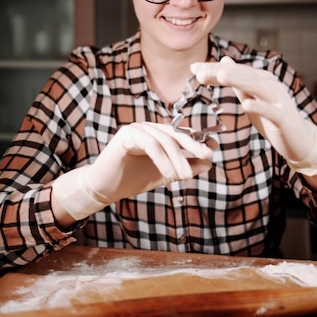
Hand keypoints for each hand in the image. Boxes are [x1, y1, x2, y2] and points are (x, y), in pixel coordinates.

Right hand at [52, 122, 213, 220]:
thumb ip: (184, 167)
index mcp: (158, 134)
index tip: (212, 150)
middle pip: (176, 134)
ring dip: (178, 159)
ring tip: (186, 176)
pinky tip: (170, 175)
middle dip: (193, 145)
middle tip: (207, 157)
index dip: (198, 139)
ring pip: (165, 141)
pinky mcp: (127, 134)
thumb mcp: (165, 174)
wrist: (104, 188)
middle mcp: (149, 128)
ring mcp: (137, 128)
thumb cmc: (132, 180)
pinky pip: (150, 145)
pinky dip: (162, 160)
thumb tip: (208, 163)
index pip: (181, 133)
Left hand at [191, 57, 316, 175]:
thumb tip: (224, 61)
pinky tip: (246, 104)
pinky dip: (260, 106)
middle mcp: (270, 85)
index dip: (213, 69)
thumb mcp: (251, 98)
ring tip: (220, 76)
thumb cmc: (272, 118)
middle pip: (243, 75)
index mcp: (261, 80)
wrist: (299, 140)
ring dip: (238, 80)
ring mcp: (279, 100)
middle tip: (199, 72)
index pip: (234, 71)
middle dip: (220, 72)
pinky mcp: (284, 118)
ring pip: (257, 87)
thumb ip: (238, 81)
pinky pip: (272, 111)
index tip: (192, 67)